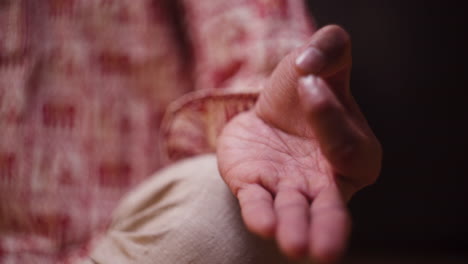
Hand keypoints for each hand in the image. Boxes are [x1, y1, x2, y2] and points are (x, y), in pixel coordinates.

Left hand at [217, 25, 381, 262]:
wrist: (270, 106)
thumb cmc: (305, 88)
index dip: (327, 115)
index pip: (345, 145)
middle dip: (328, 228)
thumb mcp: (323, 58)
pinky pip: (258, 203)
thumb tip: (309, 68)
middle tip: (327, 250)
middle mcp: (326, 180)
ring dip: (292, 228)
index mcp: (355, 151)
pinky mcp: (254, 186)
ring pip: (294, 213)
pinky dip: (260, 213)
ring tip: (292, 245)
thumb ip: (330, 49)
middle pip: (331, 208)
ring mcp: (289, 187)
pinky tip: (262, 224)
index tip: (309, 82)